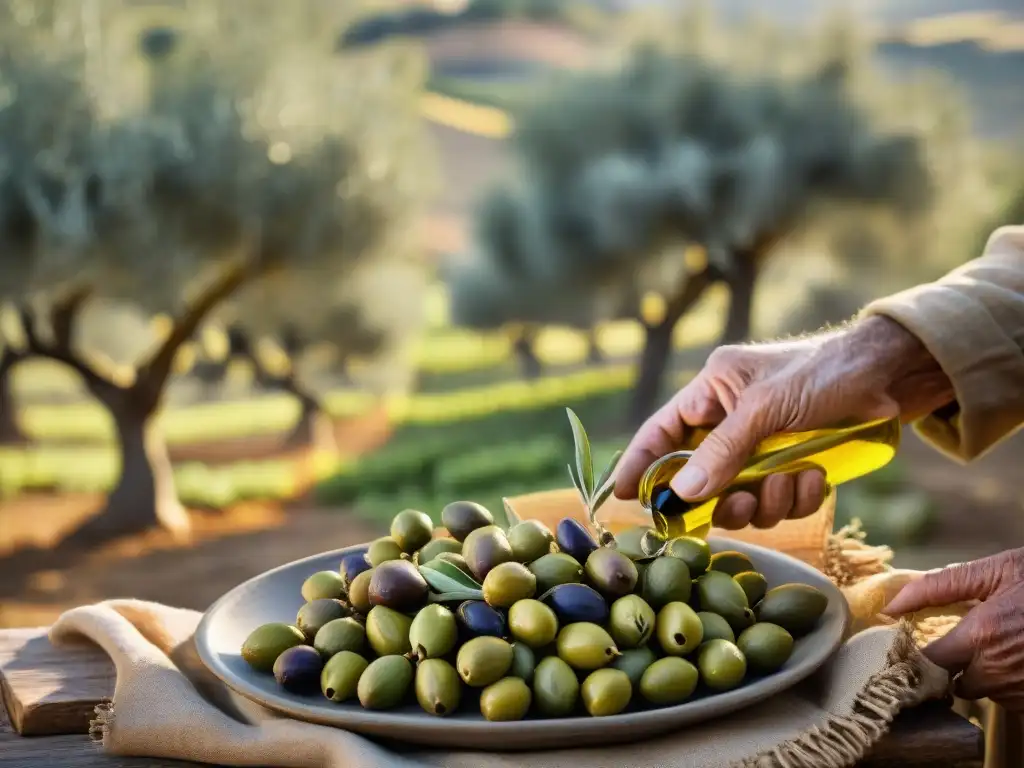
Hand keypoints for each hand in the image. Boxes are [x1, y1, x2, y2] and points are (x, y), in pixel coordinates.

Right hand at [614, 315, 953, 529]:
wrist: (894, 375)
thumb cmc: (824, 374)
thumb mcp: (766, 409)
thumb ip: (722, 451)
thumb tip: (682, 492)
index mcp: (713, 390)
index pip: (661, 431)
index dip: (641, 464)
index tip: (622, 498)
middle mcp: (732, 419)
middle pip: (700, 476)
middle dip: (720, 497)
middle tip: (736, 506)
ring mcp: (763, 446)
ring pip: (740, 496)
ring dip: (764, 500)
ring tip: (789, 483)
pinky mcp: (793, 465)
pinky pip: (778, 500)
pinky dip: (795, 497)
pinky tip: (816, 478)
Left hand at [884, 548, 1023, 709]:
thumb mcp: (995, 571)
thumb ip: (938, 587)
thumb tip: (892, 604)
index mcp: (981, 635)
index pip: (927, 663)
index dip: (917, 655)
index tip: (914, 645)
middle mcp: (999, 669)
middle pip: (954, 682)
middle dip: (954, 665)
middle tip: (965, 640)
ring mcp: (1022, 688)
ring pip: (984, 692)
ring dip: (983, 674)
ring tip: (1001, 644)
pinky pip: (1011, 699)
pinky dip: (1008, 682)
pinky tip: (1018, 656)